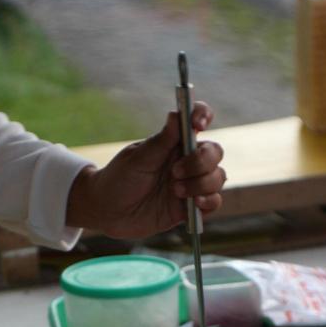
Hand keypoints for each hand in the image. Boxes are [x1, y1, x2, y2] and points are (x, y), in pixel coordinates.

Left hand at [66, 101, 224, 239]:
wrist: (107, 212)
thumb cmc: (119, 179)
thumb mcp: (137, 158)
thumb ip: (161, 141)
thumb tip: (176, 115)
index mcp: (174, 143)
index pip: (197, 120)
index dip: (203, 116)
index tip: (198, 125)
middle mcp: (186, 161)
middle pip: (214, 152)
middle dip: (201, 161)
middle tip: (175, 172)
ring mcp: (190, 184)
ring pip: (218, 177)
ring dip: (201, 183)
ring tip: (174, 190)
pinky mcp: (189, 208)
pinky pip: (213, 203)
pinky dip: (208, 202)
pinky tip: (193, 204)